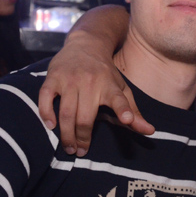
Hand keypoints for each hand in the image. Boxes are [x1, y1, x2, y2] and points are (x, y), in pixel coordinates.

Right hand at [38, 37, 153, 156]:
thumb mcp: (122, 89)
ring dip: (66, 134)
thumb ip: (134, 112)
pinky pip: (45, 98)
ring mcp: (70, 79)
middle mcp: (91, 82)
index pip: (119, 99)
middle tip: (81, 152)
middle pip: (85, 118)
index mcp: (110, 86)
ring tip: (69, 148)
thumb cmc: (106, 74)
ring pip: (66, 113)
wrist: (86, 44)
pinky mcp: (53, 77)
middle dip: (82, 139)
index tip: (127, 119)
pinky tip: (51, 126)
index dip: (123, 111)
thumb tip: (150, 131)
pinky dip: (46, 114)